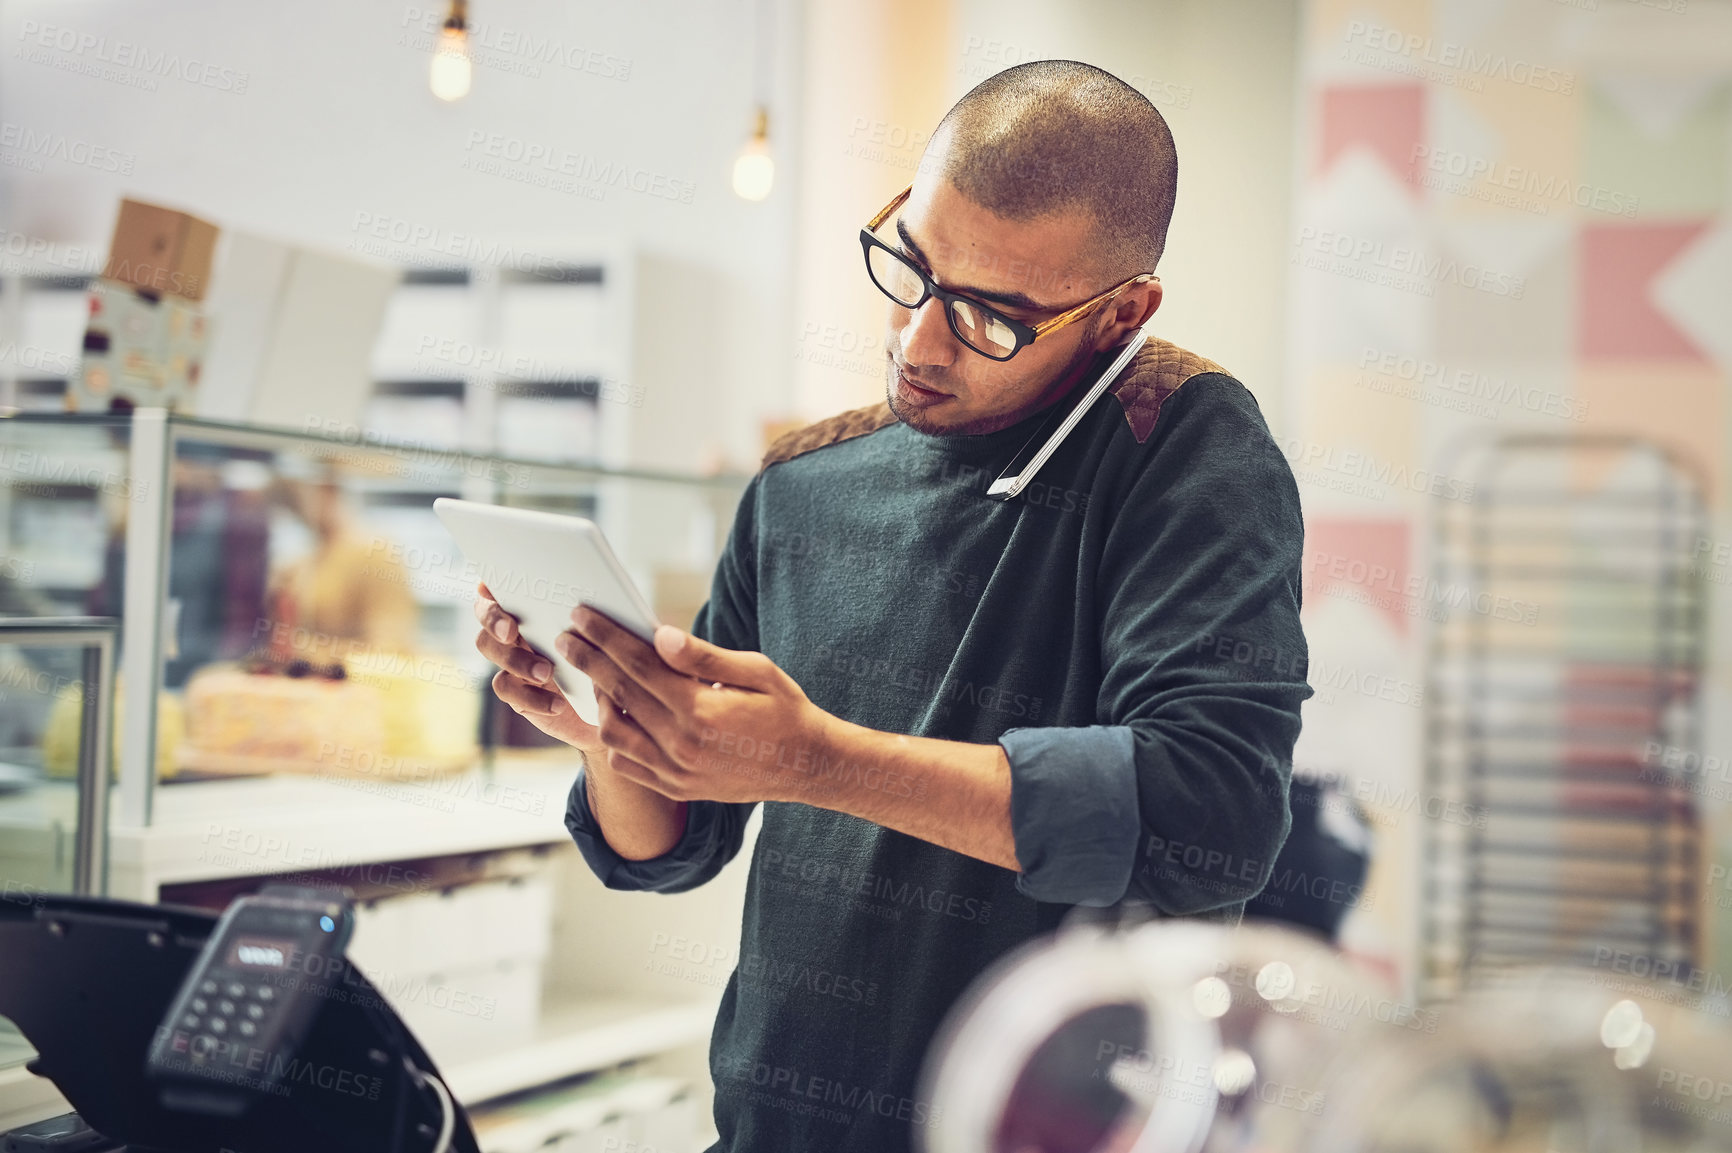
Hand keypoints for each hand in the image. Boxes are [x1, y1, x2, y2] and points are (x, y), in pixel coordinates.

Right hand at [471, 583, 603, 759]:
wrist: (614, 707)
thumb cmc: (611, 660)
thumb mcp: (606, 636)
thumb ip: (590, 619)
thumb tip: (586, 605)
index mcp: (537, 607)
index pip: (503, 585)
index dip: (492, 584)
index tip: (492, 586)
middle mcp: (518, 629)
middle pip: (486, 615)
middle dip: (495, 620)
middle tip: (512, 631)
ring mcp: (512, 659)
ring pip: (490, 649)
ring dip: (516, 659)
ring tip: (546, 672)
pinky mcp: (516, 691)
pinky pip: (506, 688)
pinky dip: (532, 696)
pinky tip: (557, 704)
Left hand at [557, 605, 843, 804]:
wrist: (806, 766)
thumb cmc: (785, 710)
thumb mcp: (756, 671)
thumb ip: (704, 656)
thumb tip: (661, 635)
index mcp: (701, 709)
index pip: (639, 664)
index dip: (606, 637)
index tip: (582, 615)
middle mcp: (682, 744)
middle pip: (619, 693)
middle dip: (588, 660)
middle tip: (567, 637)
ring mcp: (676, 771)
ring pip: (614, 733)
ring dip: (599, 701)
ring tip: (596, 676)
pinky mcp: (676, 788)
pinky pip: (627, 764)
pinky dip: (616, 738)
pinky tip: (620, 715)